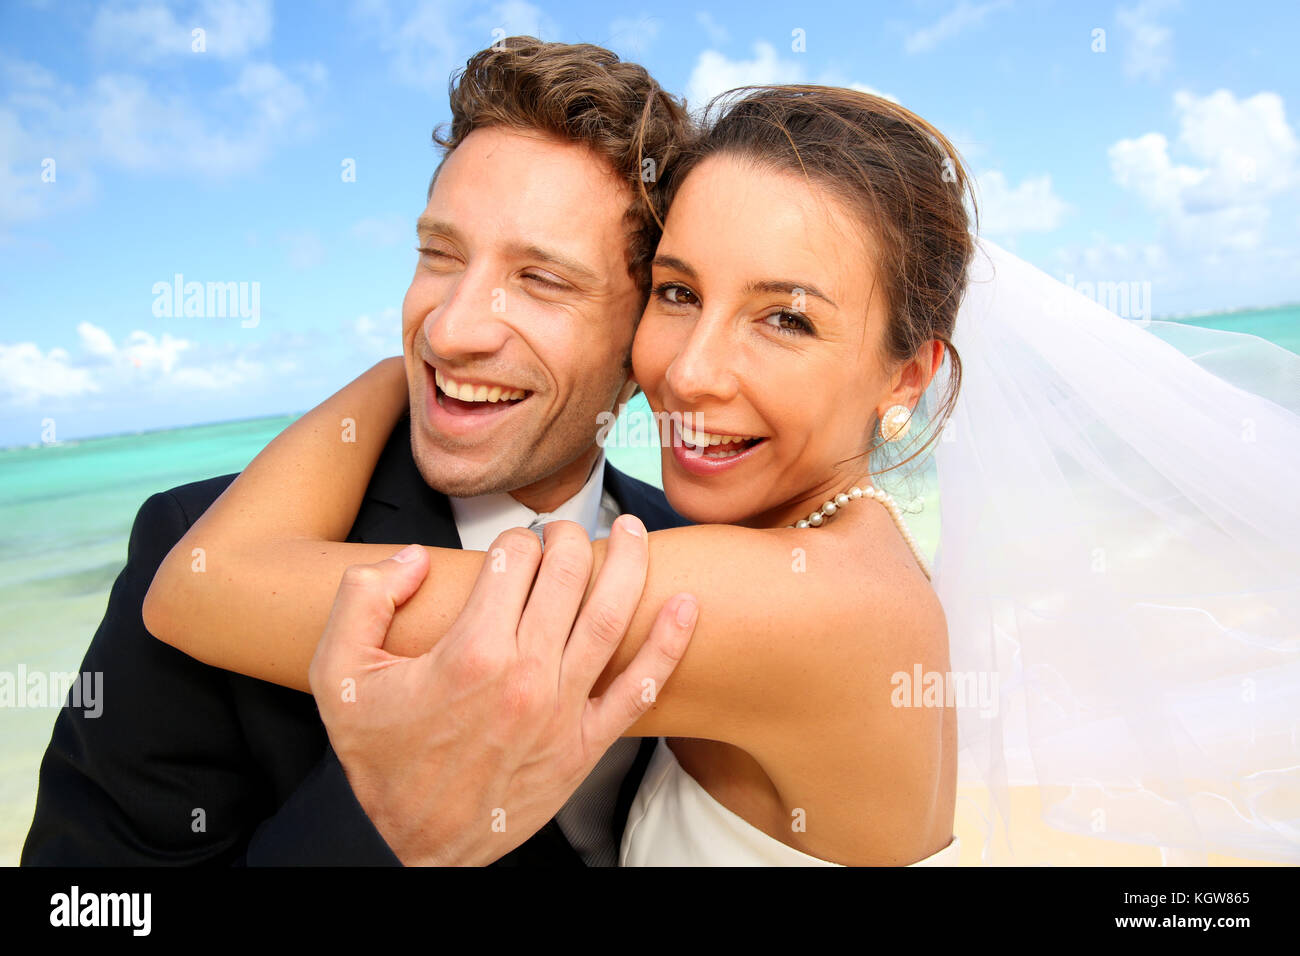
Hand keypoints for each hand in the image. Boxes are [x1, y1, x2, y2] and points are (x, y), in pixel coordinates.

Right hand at [307, 516, 697, 865]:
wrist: (413, 846)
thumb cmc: (380, 760)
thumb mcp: (337, 676)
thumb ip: (363, 598)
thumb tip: (411, 557)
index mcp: (470, 653)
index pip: (513, 560)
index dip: (513, 540)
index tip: (509, 549)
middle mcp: (525, 676)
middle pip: (567, 576)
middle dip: (568, 538)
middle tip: (563, 530)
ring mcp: (562, 711)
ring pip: (610, 618)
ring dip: (627, 565)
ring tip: (631, 531)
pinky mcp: (586, 745)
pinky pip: (641, 688)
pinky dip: (669, 645)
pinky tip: (686, 607)